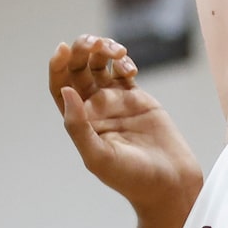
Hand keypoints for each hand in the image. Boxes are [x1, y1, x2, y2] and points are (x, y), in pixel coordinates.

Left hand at [50, 34, 201, 219]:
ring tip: (116, 51)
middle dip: (83, 50)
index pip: (60, 86)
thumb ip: (78, 126)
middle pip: (79, 69)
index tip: (64, 49)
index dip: (58, 65)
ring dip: (104, 51)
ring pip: (101, 65)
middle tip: (95, 43)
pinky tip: (130, 69)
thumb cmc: (132, 177)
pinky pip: (124, 72)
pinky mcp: (138, 99)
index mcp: (79, 121)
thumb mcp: (98, 156)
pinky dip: (124, 63)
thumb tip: (66, 92)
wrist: (169, 183)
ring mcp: (116, 102)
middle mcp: (94, 109)